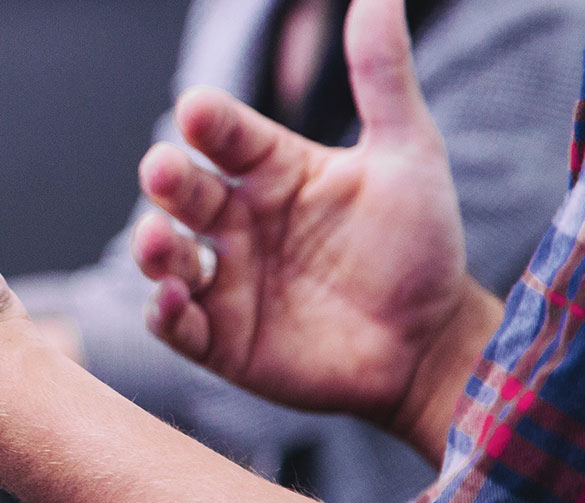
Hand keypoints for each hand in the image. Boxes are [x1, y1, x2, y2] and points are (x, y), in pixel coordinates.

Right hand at [131, 0, 499, 450]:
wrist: (432, 345)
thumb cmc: (420, 246)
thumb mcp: (407, 153)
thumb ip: (383, 75)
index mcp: (272, 170)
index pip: (225, 135)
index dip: (208, 122)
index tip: (198, 111)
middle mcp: (238, 221)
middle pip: (183, 190)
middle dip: (167, 179)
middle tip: (166, 171)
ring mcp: (225, 281)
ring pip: (165, 255)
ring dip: (152, 245)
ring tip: (160, 240)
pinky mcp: (220, 340)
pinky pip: (174, 323)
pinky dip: (164, 311)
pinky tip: (173, 298)